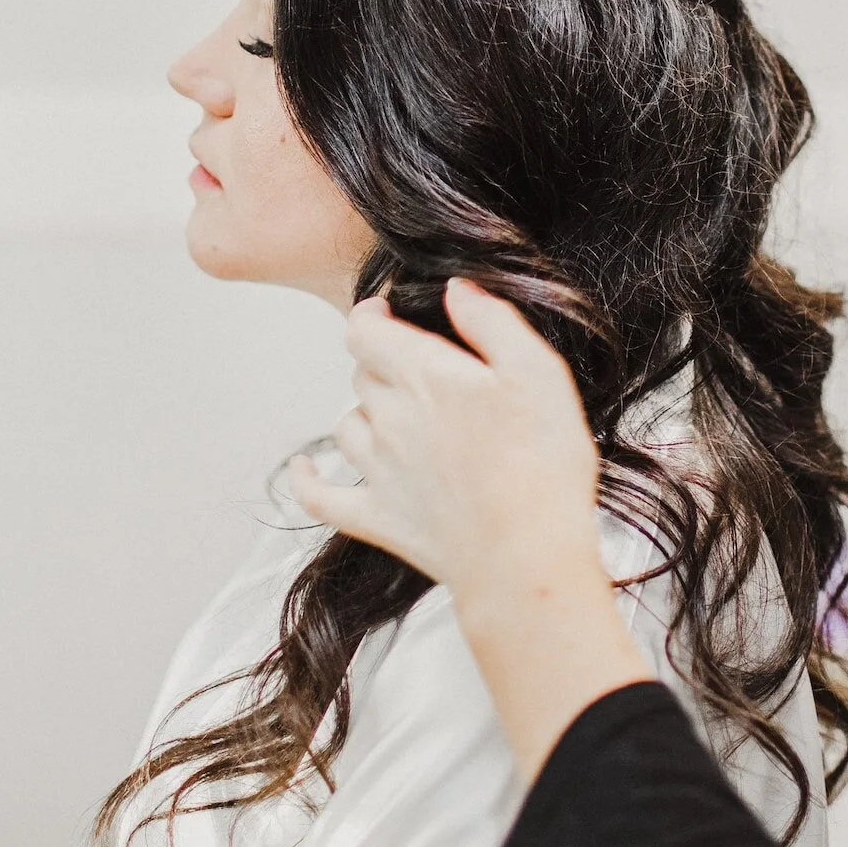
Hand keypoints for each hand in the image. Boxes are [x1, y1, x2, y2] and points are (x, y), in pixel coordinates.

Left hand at [291, 279, 604, 594]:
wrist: (526, 558)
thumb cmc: (541, 466)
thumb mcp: (538, 373)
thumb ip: (493, 321)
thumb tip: (457, 288)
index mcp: (422, 375)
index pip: (365, 329)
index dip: (373, 313)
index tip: (390, 311)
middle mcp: (388, 418)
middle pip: (360, 373)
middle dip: (383, 364)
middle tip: (420, 371)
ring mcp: (376, 471)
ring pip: (346, 425)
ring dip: (365, 414)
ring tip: (396, 418)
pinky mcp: (375, 519)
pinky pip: (319, 495)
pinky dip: (307, 479)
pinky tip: (306, 469)